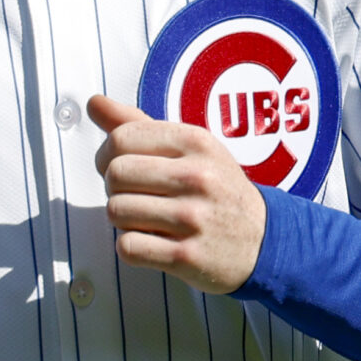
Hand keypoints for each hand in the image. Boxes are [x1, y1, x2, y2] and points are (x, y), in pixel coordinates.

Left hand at [87, 94, 266, 294]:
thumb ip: (138, 125)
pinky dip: (130, 247)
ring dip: (122, 219)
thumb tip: (95, 103)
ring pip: (116, 211)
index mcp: (195, 142)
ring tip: (145, 218)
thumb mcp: (190, 147)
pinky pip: (128, 248)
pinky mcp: (187, 257)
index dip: (106, 155)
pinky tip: (151, 241)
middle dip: (113, 188)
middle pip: (115, 174)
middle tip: (132, 195)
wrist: (264, 241)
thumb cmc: (219, 190)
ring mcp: (193, 218)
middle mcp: (197, 177)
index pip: (121, 138)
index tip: (117, 167)